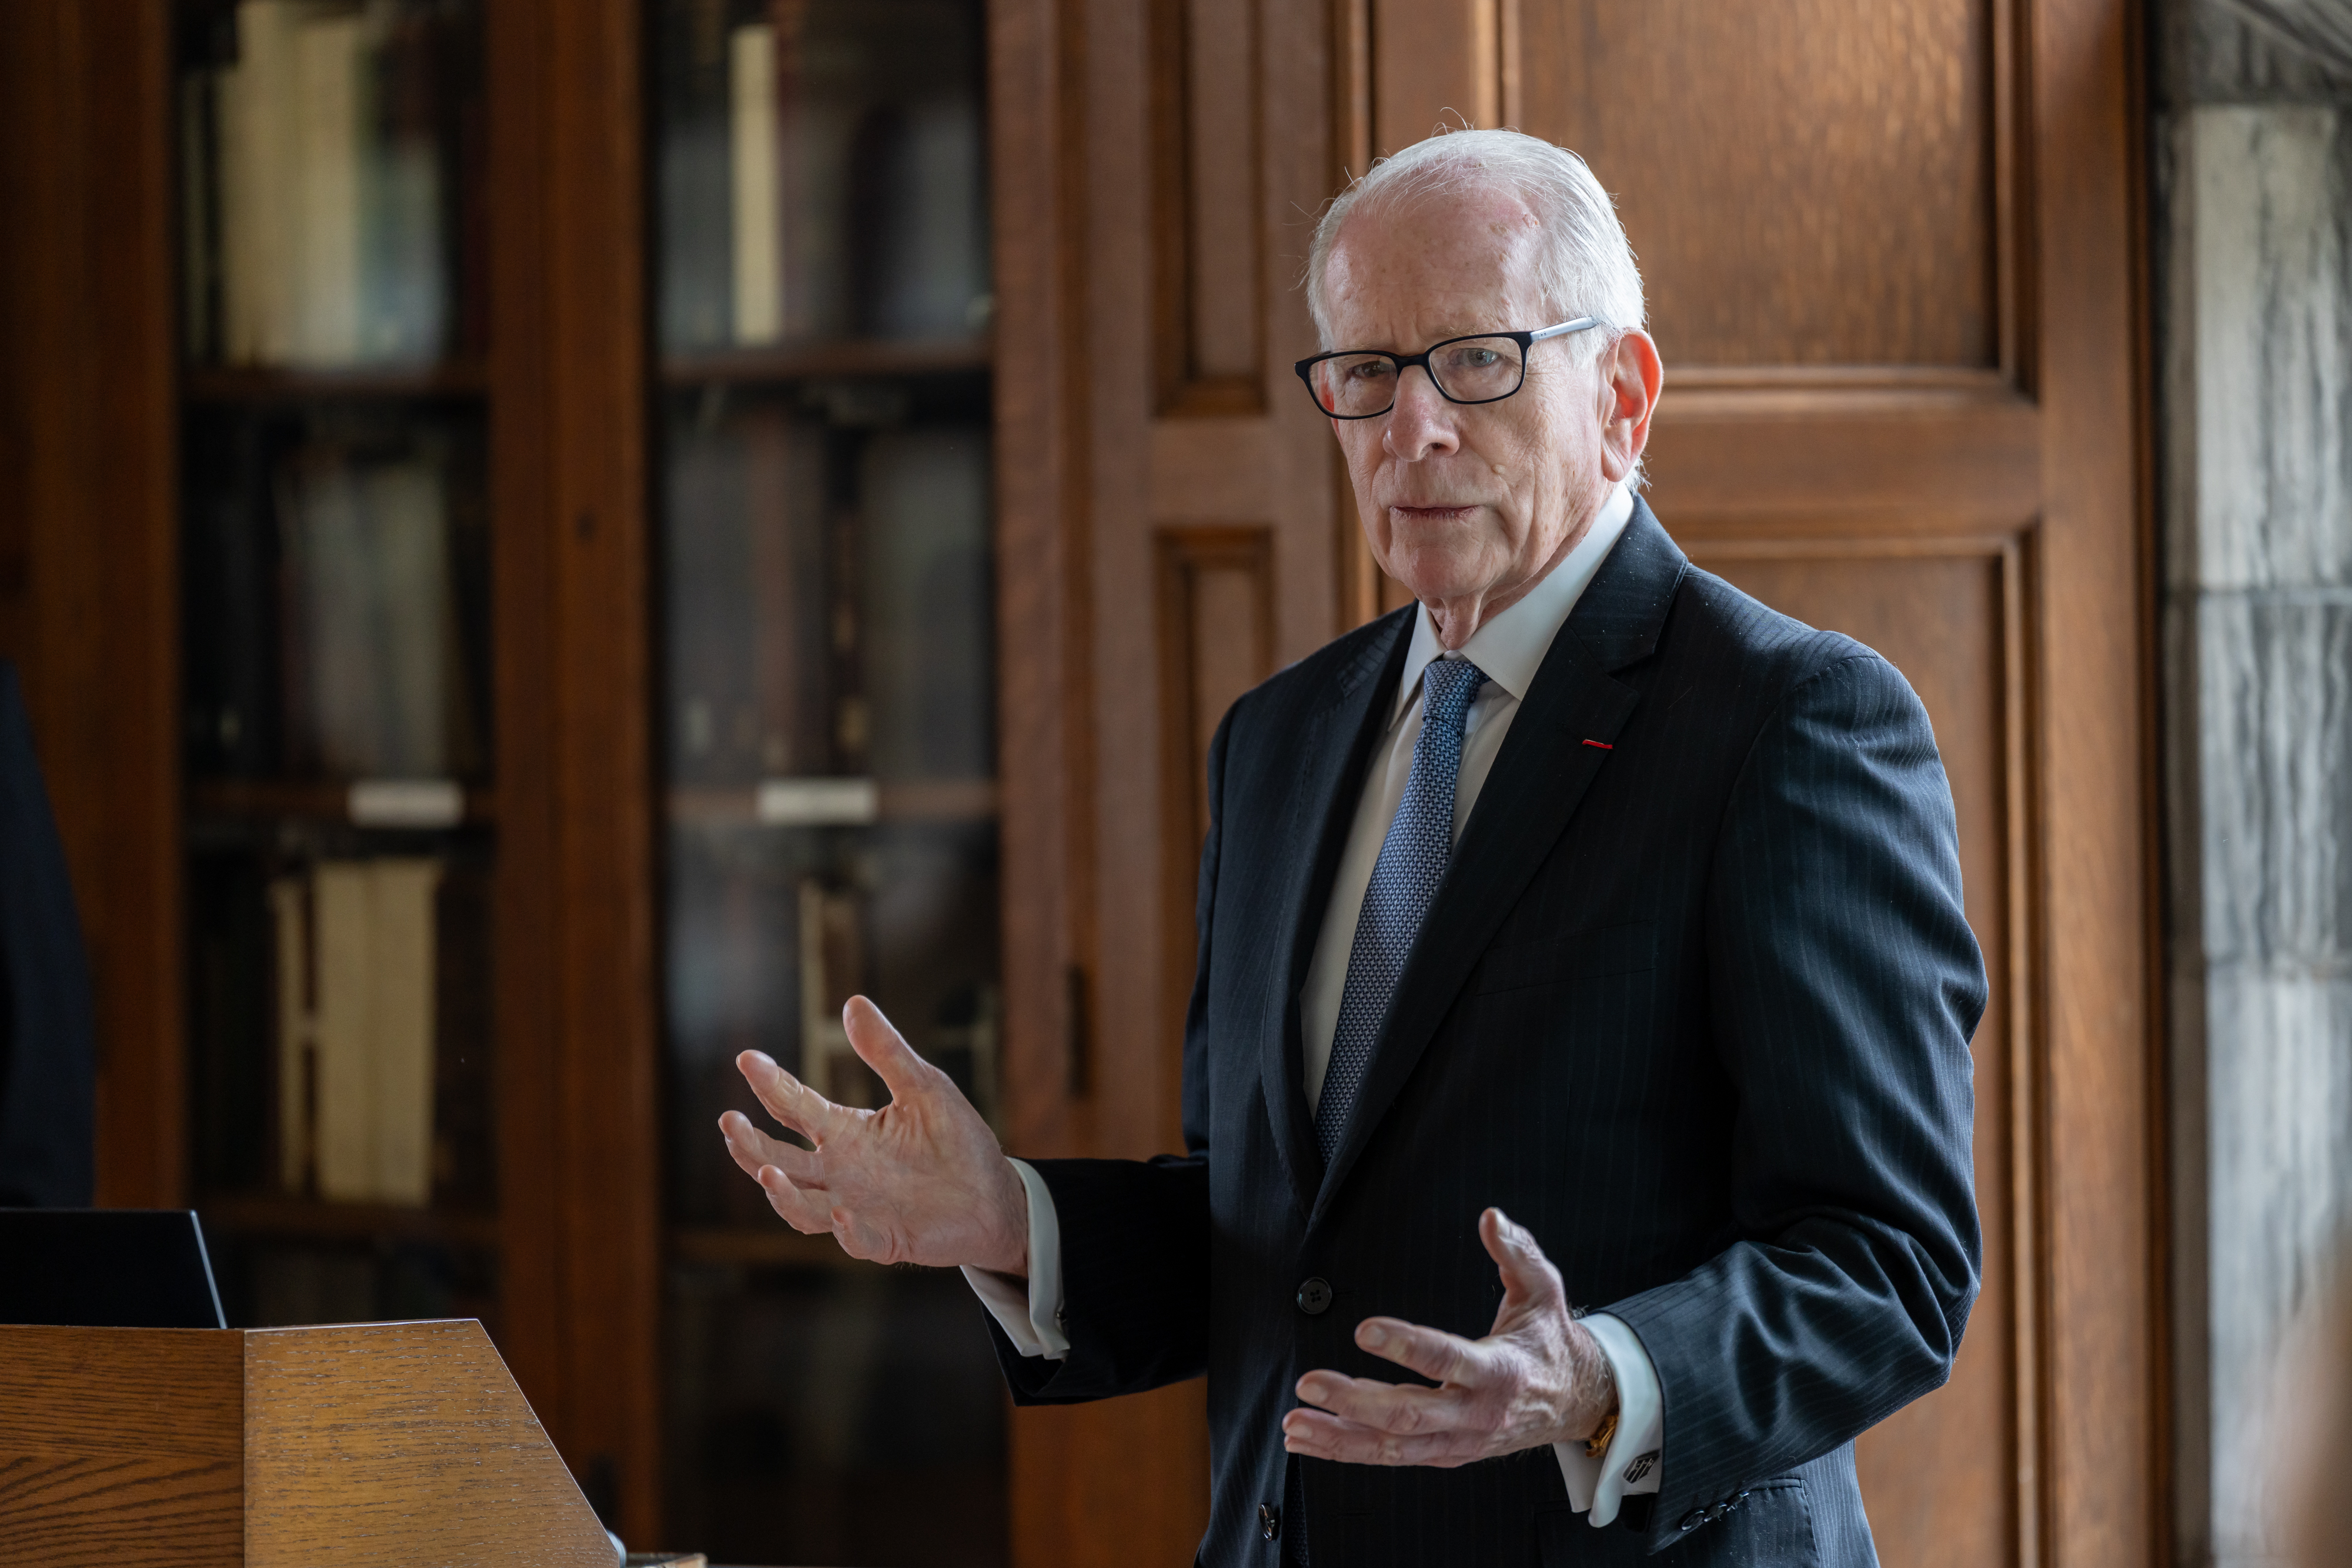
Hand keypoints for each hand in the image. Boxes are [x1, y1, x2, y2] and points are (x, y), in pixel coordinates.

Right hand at [717, 996, 1030, 1273]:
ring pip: (801, 1206)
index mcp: (844, 1132)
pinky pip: (855, 1238)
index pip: (795, 1107)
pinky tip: (840, 1210)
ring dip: (782, 1192)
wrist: (994, 1195)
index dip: (770, 1084)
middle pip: (780, 1159)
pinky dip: (844, 1228)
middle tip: (729, 1121)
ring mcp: (856, 1208)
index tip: (747, 1059)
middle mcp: (840, 1171)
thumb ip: (886, 1052)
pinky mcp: (884, 1239)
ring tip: (768, 1171)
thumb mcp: (923, 1087)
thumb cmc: (954, 1140)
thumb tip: (853, 1001)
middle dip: (750, 1144)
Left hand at [1281, 1208, 1615, 1466]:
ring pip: (1393, 1446)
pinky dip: (1349, 1451)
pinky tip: (1311, 1442)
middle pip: (1409, 1414)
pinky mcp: (1446, 1454)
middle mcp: (1475, 1414)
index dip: (1405, 1346)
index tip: (1365, 1330)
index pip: (1446, 1359)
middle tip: (1309, 1383)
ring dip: (1339, 1437)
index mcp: (1499, 1371)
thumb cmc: (1549, 1341)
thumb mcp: (1544, 1290)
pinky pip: (1392, 1457)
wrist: (1576, 1401)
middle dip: (1354, 1401)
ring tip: (1295, 1423)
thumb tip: (1491, 1217)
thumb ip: (1517, 1252)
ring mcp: (1459, 1442)